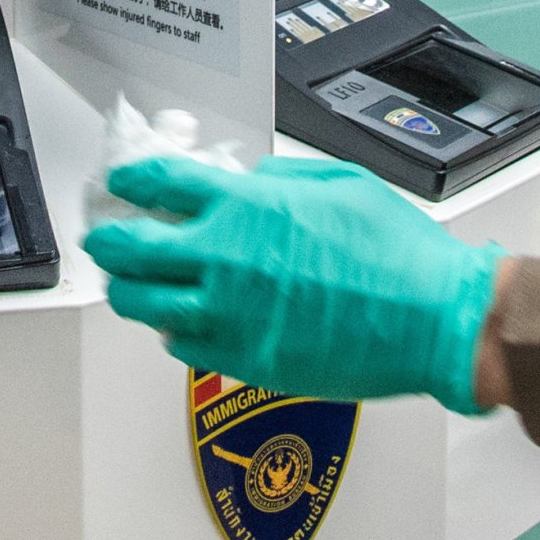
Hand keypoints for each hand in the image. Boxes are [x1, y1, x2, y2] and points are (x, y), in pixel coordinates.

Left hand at [81, 154, 501, 409]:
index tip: (124, 184)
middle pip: (131, 249)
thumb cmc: (399, 254)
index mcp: (250, 207)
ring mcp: (230, 316)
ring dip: (129, 291)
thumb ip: (283, 178)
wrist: (434, 320)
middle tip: (106, 239)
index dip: (132, 181)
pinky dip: (173, 333)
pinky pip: (182, 347)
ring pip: (143, 305)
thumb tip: (252, 180)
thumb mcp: (342, 184)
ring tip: (130, 285)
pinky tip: (181, 324)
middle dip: (109, 241)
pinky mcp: (245, 361)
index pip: (162, 184)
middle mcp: (227, 260)